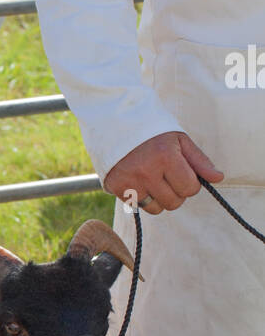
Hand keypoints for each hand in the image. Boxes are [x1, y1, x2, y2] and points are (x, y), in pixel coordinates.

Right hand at [103, 131, 223, 214]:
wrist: (116, 126)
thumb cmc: (153, 134)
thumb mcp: (179, 140)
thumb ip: (200, 161)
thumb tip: (218, 178)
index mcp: (166, 157)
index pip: (190, 189)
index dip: (190, 183)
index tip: (182, 172)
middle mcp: (147, 171)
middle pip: (174, 203)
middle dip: (176, 192)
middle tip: (167, 176)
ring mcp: (130, 181)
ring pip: (157, 209)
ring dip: (159, 198)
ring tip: (153, 180)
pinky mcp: (117, 188)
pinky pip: (138, 206)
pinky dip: (142, 198)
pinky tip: (139, 181)